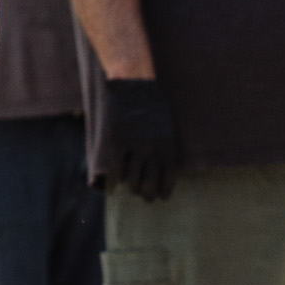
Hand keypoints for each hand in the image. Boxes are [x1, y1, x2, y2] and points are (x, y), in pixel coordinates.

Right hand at [100, 78, 180, 201]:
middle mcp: (153, 151)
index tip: (160, 196)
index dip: (164, 192)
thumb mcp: (167, 125)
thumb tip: (166, 165)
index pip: (168, 180)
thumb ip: (166, 146)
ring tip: (131, 189)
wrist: (133, 87)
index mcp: (168, 147)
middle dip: (147, 195)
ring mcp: (135, 148)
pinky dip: (116, 178)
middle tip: (144, 196)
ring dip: (132, 188)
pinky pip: (117, 169)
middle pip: (150, 186)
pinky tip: (116, 180)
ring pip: (133, 182)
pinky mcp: (118, 142)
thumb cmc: (152, 103)